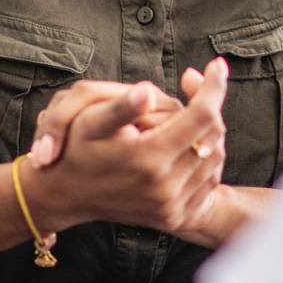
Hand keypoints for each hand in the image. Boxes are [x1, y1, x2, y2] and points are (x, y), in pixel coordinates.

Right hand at [25, 58, 228, 237]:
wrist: (65, 196)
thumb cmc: (75, 151)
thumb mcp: (88, 122)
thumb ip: (121, 107)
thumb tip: (148, 92)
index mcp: (148, 159)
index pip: (201, 116)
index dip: (213, 86)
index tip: (217, 65)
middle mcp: (165, 187)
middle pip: (212, 135)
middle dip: (210, 105)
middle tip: (196, 86)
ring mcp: (171, 206)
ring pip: (215, 158)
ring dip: (209, 131)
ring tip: (189, 114)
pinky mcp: (175, 217)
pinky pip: (208, 182)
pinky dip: (206, 157)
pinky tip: (189, 141)